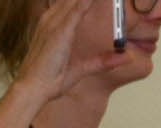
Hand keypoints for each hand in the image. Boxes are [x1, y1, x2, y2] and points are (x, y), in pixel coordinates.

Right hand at [13, 0, 131, 104]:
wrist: (34, 87)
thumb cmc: (52, 79)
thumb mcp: (82, 68)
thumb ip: (102, 61)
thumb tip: (125, 57)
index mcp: (53, 26)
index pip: (71, 4)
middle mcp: (51, 21)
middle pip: (71, 0)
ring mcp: (53, 25)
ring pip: (73, 2)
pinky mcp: (59, 32)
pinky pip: (75, 12)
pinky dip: (86, 3)